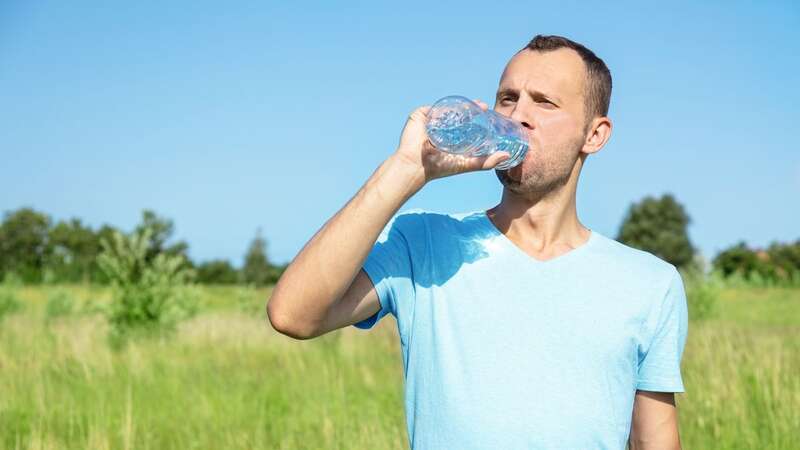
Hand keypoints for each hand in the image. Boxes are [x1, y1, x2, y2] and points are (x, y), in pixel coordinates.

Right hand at [391, 99, 509, 183]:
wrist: (416, 167)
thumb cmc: (439, 168)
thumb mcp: (467, 163)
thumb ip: (486, 162)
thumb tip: (507, 157)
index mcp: (451, 133)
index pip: (466, 119)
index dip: (477, 114)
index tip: (487, 110)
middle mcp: (441, 124)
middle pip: (457, 111)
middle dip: (471, 107)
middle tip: (482, 106)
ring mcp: (430, 119)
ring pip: (447, 107)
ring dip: (459, 104)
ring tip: (472, 105)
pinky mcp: (419, 115)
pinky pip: (434, 107)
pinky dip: (443, 106)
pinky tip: (454, 106)